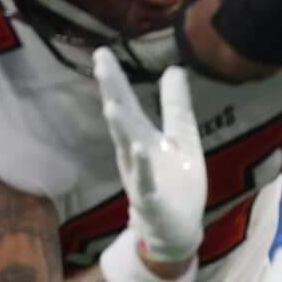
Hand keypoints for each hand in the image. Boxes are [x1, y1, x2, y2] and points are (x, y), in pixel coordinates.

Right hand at [91, 49, 204, 269]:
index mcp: (142, 137)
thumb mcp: (181, 140)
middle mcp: (135, 153)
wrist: (176, 229)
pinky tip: (140, 148)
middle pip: (122, 120)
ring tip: (112, 105)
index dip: (115, 80)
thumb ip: (176, 107)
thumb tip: (174, 68)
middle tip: (100, 65)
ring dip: (120, 127)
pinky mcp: (151, 199)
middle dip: (112, 93)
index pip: (127, 104)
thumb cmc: (175, 183)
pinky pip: (145, 181)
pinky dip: (142, 166)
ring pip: (127, 148)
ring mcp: (140, 176)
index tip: (101, 52)